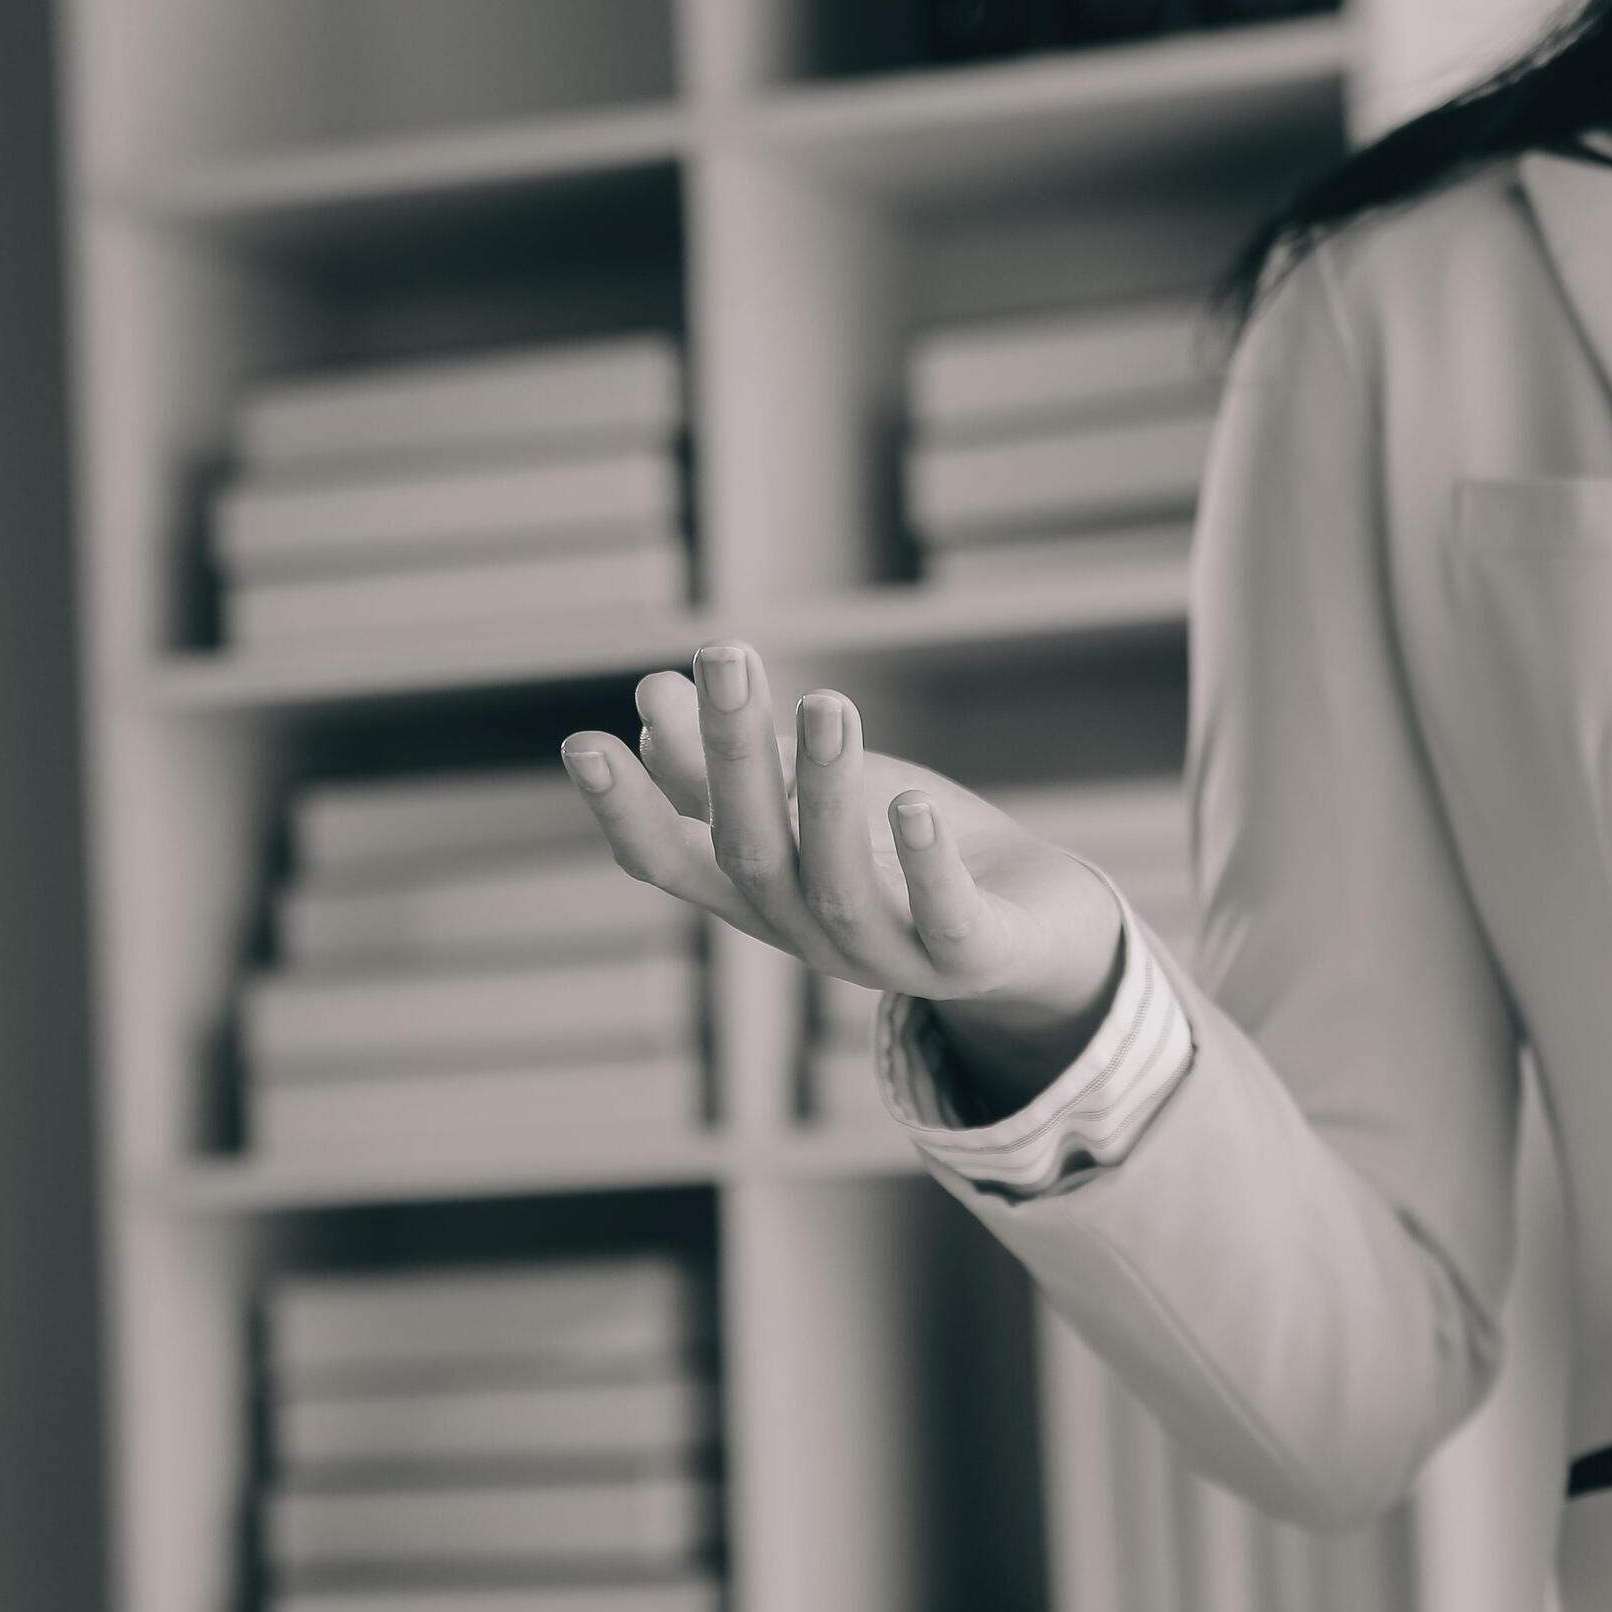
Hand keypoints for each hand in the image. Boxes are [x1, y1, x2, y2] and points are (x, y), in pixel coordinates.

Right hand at [559, 639, 1128, 1107]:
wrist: (1030, 932)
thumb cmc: (899, 857)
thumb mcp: (807, 803)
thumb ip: (728, 766)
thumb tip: (648, 695)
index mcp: (755, 894)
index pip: (668, 863)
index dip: (625, 810)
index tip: (580, 742)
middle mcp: (806, 933)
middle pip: (753, 852)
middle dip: (734, 756)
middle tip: (726, 653)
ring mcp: (886, 956)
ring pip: (839, 885)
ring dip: (827, 794)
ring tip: (828, 702)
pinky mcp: (970, 958)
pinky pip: (944, 920)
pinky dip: (924, 865)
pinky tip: (912, 802)